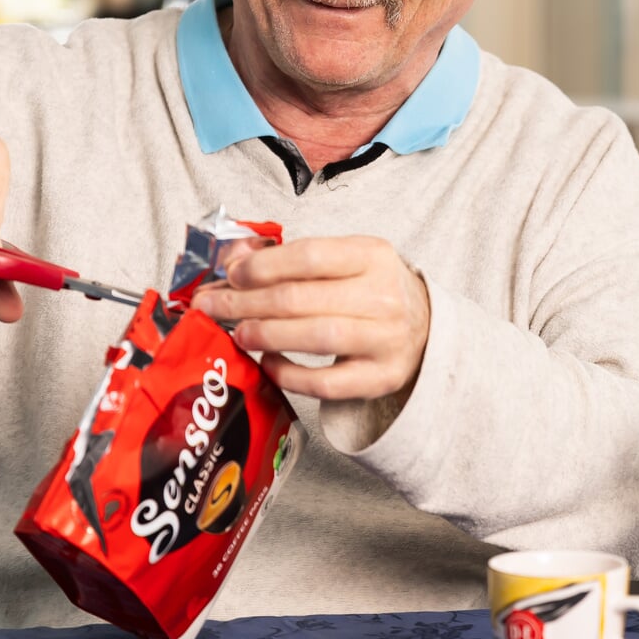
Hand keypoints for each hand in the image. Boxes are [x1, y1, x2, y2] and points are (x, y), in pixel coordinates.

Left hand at [190, 236, 429, 400]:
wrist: (424, 327)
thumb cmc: (371, 290)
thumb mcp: (344, 259)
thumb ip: (292, 258)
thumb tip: (234, 260)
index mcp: (373, 255)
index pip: (309, 256)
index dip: (262, 266)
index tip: (231, 274)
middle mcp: (384, 296)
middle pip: (302, 298)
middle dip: (247, 303)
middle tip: (213, 307)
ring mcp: (385, 340)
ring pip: (315, 337)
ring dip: (266, 335)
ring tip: (238, 333)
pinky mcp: (380, 378)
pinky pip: (325, 382)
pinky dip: (290, 374)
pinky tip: (268, 363)